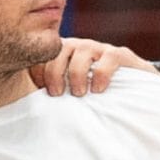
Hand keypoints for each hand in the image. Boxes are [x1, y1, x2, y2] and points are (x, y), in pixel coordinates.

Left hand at [27, 39, 143, 97]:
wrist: (132, 97)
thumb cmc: (92, 100)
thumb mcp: (67, 97)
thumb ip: (51, 94)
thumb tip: (27, 111)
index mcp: (63, 56)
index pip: (45, 53)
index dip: (38, 68)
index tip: (39, 88)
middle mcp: (80, 48)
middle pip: (60, 49)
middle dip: (54, 71)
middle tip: (57, 94)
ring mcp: (100, 50)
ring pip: (82, 50)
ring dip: (76, 73)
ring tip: (79, 94)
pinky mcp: (121, 55)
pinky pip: (108, 57)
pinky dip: (101, 73)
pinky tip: (98, 89)